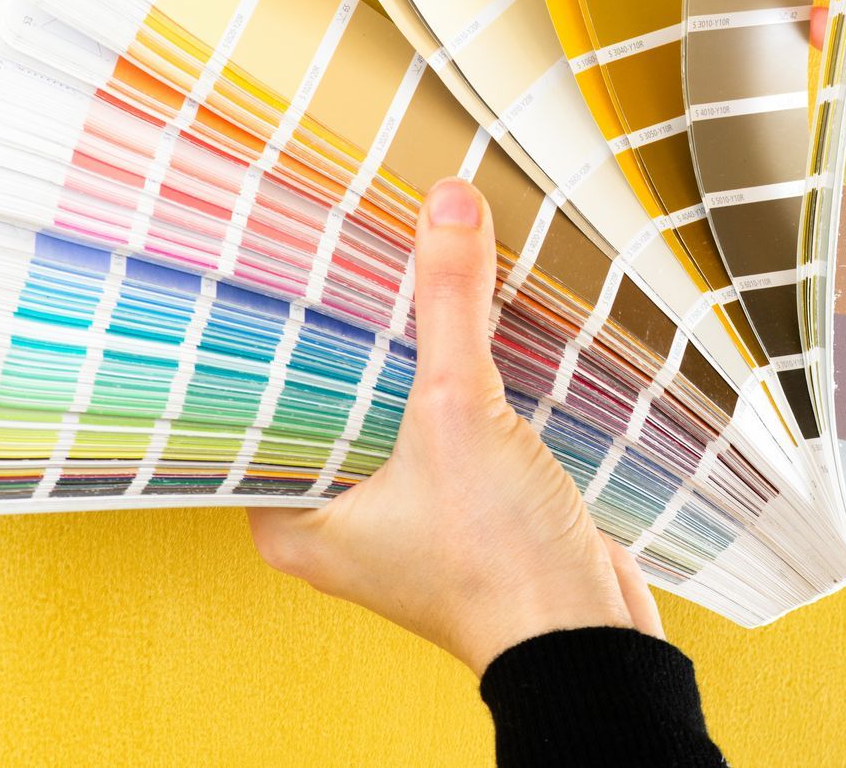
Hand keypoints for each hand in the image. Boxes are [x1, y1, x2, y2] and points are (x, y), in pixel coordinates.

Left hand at [247, 178, 664, 671]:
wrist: (587, 637)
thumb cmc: (501, 569)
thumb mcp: (461, 412)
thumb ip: (449, 304)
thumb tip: (446, 206)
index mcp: (294, 517)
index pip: (258, 403)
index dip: (269, 334)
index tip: (275, 263)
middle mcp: (337, 519)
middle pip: (331, 396)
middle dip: (349, 328)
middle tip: (345, 244)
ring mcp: (402, 514)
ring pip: (392, 407)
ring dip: (409, 351)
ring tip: (405, 269)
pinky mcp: (461, 504)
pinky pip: (443, 424)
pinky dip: (456, 381)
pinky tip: (469, 328)